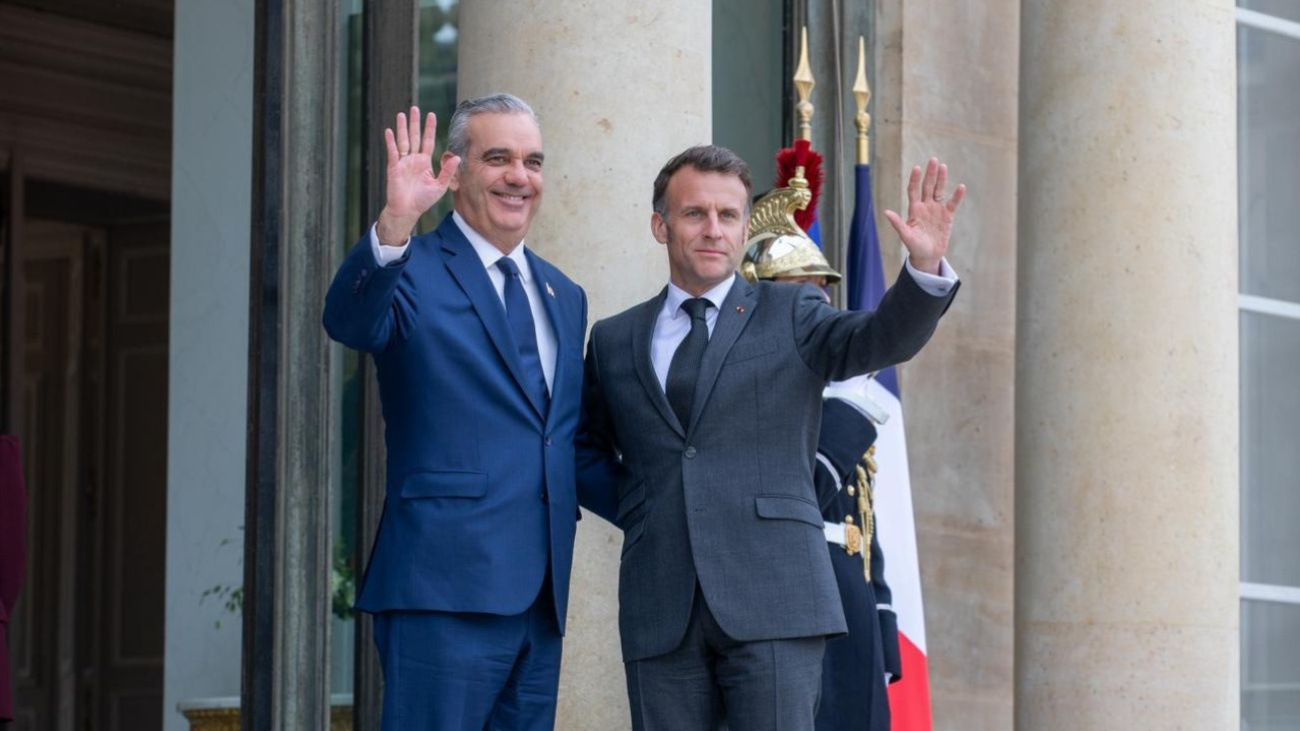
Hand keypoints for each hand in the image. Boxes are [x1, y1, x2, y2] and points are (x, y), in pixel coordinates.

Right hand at [376, 106, 459, 245]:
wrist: (407, 211)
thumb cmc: (423, 200)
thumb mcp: (439, 186)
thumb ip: (447, 171)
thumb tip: (457, 157)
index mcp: (424, 162)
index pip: (428, 141)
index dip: (429, 128)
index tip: (431, 115)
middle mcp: (413, 159)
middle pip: (414, 137)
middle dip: (414, 123)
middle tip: (415, 108)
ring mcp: (403, 162)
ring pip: (403, 141)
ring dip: (401, 128)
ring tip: (401, 114)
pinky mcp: (394, 168)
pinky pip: (392, 152)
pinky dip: (390, 142)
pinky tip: (389, 131)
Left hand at [883, 158, 965, 274]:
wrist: (927, 256)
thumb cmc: (914, 246)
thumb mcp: (905, 235)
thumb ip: (897, 223)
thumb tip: (886, 212)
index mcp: (914, 209)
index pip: (913, 190)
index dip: (915, 179)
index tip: (916, 168)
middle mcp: (925, 206)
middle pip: (927, 187)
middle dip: (930, 174)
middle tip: (933, 160)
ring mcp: (937, 209)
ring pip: (939, 191)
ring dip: (941, 179)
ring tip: (943, 167)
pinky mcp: (947, 216)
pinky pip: (952, 203)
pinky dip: (957, 196)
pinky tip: (961, 187)